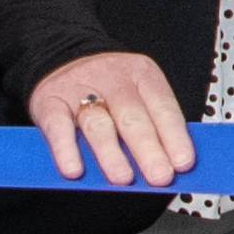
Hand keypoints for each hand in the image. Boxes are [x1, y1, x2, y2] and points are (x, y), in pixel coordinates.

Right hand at [26, 49, 195, 187]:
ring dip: (111, 154)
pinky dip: (66, 149)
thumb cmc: (108, 88)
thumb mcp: (137, 92)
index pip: (163, 107)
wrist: (62, 55)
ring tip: (123, 178)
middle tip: (160, 176)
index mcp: (142, 75)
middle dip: (148, 149)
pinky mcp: (50, 101)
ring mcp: (79, 90)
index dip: (175, 136)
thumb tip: (172, 166)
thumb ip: (153, 124)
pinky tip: (74, 170)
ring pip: (98, 124)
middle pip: (132, 116)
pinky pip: (58, 126)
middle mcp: (113, 80)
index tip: (184, 163)